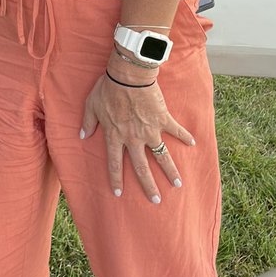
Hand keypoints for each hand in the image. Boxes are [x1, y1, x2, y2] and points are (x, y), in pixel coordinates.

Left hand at [80, 68, 194, 201]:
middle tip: (156, 200)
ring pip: (161, 155)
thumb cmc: (107, 88)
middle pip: (141, 167)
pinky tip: (192, 143)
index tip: (118, 193)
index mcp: (115, 136)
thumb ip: (88, 122)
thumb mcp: (92, 105)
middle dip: (149, 185)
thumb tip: (82, 136)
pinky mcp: (163, 119)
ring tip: (178, 184)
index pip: (114, 163)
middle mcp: (133, 138)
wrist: (128, 75)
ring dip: (170, 170)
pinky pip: (175, 130)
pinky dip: (184, 136)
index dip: (115, 178)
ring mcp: (150, 130)